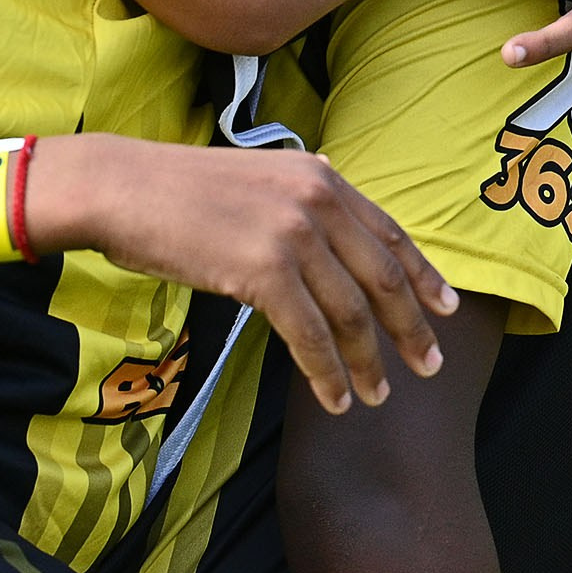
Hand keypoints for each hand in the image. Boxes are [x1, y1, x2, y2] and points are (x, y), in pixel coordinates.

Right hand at [32, 136, 457, 416]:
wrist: (122, 187)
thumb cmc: (179, 189)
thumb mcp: (259, 175)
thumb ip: (301, 194)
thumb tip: (333, 211)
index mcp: (322, 176)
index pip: (390, 232)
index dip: (425, 275)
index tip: (448, 309)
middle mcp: (317, 199)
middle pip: (383, 277)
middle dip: (412, 327)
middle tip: (430, 366)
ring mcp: (292, 234)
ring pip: (350, 313)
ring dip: (368, 362)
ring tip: (376, 395)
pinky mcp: (261, 270)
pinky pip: (309, 334)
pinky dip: (327, 372)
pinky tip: (334, 397)